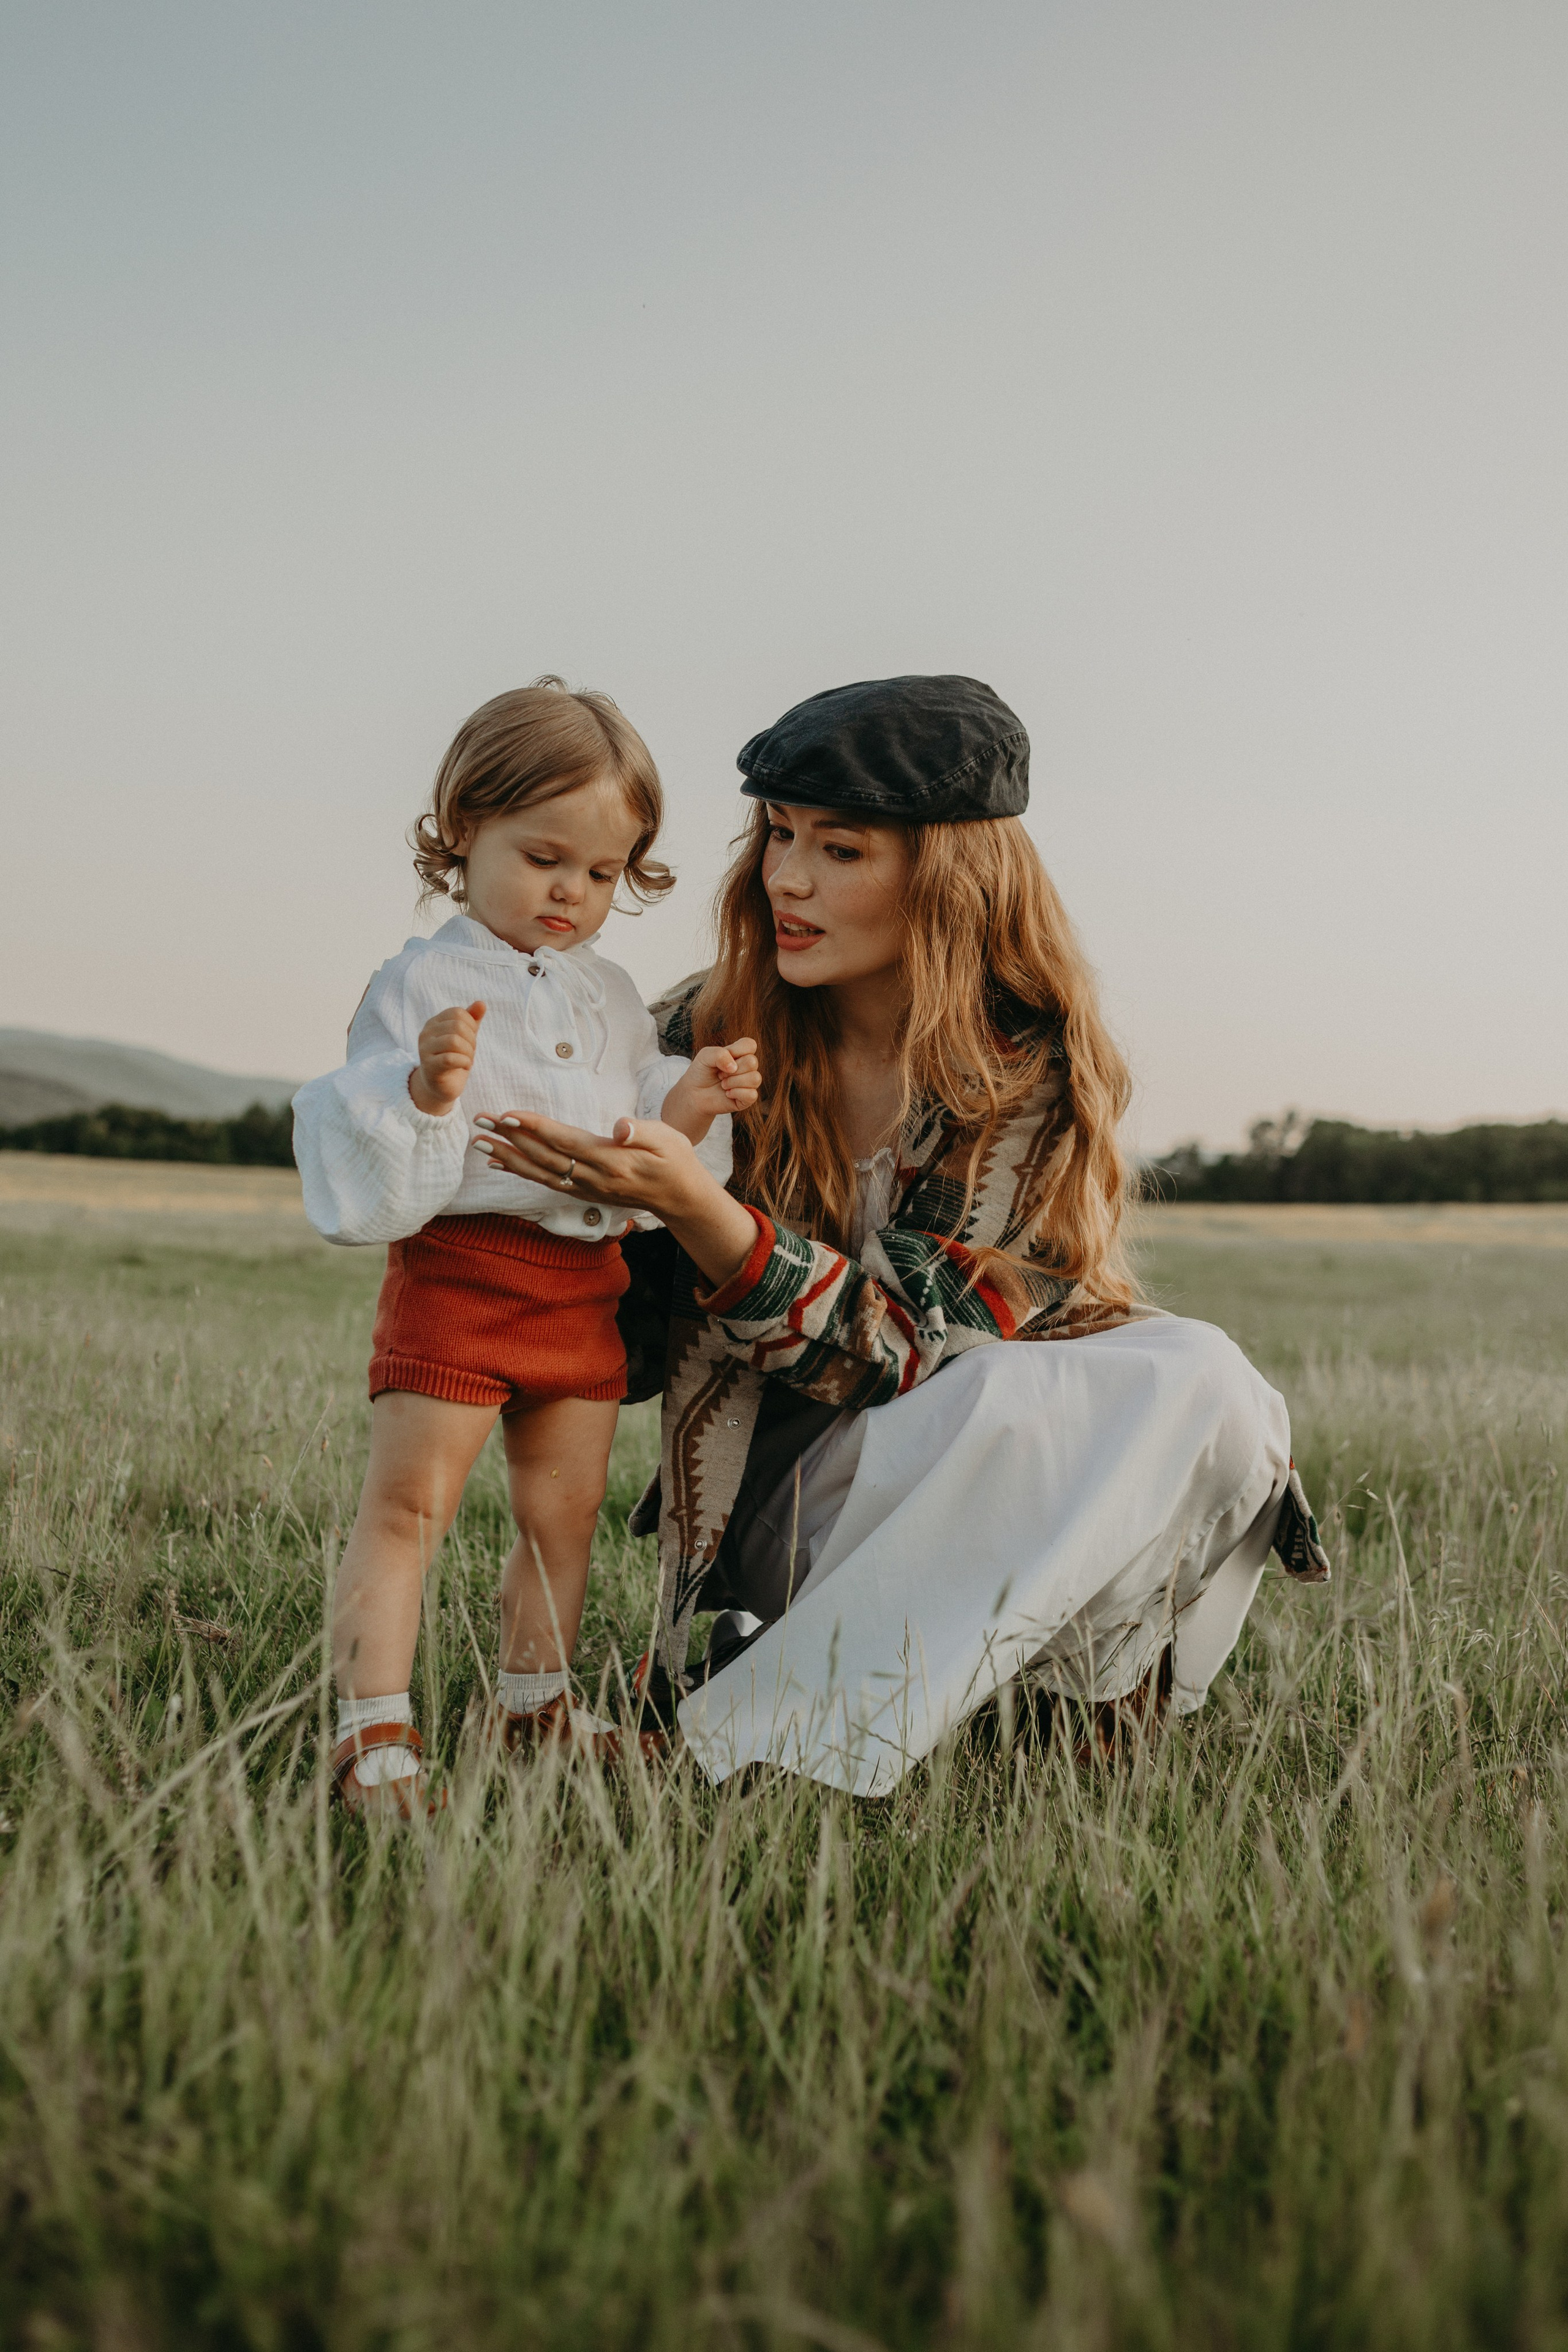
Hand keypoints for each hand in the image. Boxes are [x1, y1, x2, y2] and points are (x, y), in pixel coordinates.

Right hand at [410, 1000, 484, 1114]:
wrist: (441, 1086)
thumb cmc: (454, 1058)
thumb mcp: (465, 1037)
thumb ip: (472, 1020)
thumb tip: (481, 1003)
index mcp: (434, 1023)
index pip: (458, 1013)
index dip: (471, 1025)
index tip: (471, 1039)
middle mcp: (426, 1033)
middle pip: (457, 1026)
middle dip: (471, 1040)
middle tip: (470, 1052)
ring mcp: (425, 1050)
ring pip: (454, 1041)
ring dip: (468, 1052)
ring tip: (468, 1059)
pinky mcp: (429, 1067)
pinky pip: (450, 1059)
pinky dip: (464, 1062)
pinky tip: (466, 1066)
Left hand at [471, 1110, 758, 1287]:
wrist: (681, 1197)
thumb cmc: (676, 1160)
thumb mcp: (668, 1139)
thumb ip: (641, 1132)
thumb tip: (620, 1127)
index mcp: (611, 1159)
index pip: (565, 1141)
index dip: (536, 1128)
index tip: (509, 1115)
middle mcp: (593, 1177)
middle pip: (544, 1156)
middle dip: (510, 1138)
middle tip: (481, 1121)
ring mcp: (586, 1187)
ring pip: (540, 1172)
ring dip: (508, 1156)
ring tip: (481, 1142)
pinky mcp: (584, 1192)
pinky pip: (546, 1182)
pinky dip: (521, 1171)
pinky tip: (502, 1161)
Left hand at [660, 1037, 761, 1141]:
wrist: (694, 1093)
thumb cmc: (701, 1072)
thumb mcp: (705, 1056)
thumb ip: (719, 1054)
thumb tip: (734, 1067)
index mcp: (740, 1054)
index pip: (750, 1045)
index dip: (737, 1051)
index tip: (722, 1059)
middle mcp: (747, 1067)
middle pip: (752, 1062)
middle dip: (731, 1070)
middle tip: (720, 1074)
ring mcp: (749, 1083)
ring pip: (755, 1078)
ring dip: (733, 1082)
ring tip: (723, 1084)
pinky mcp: (747, 1099)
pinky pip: (752, 1095)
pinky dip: (736, 1093)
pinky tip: (727, 1094)